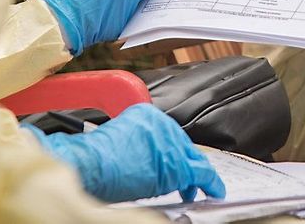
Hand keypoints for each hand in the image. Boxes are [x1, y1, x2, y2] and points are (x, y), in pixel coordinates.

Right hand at [28, 104, 225, 202]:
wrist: (89, 166)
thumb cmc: (94, 160)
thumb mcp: (118, 141)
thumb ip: (139, 145)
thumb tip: (150, 163)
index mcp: (147, 114)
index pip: (169, 136)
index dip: (174, 153)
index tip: (176, 161)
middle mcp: (163, 123)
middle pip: (183, 147)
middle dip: (184, 165)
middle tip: (188, 181)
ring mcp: (172, 141)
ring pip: (192, 160)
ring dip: (194, 177)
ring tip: (195, 190)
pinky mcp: (177, 162)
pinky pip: (201, 173)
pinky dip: (211, 183)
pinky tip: (215, 191)